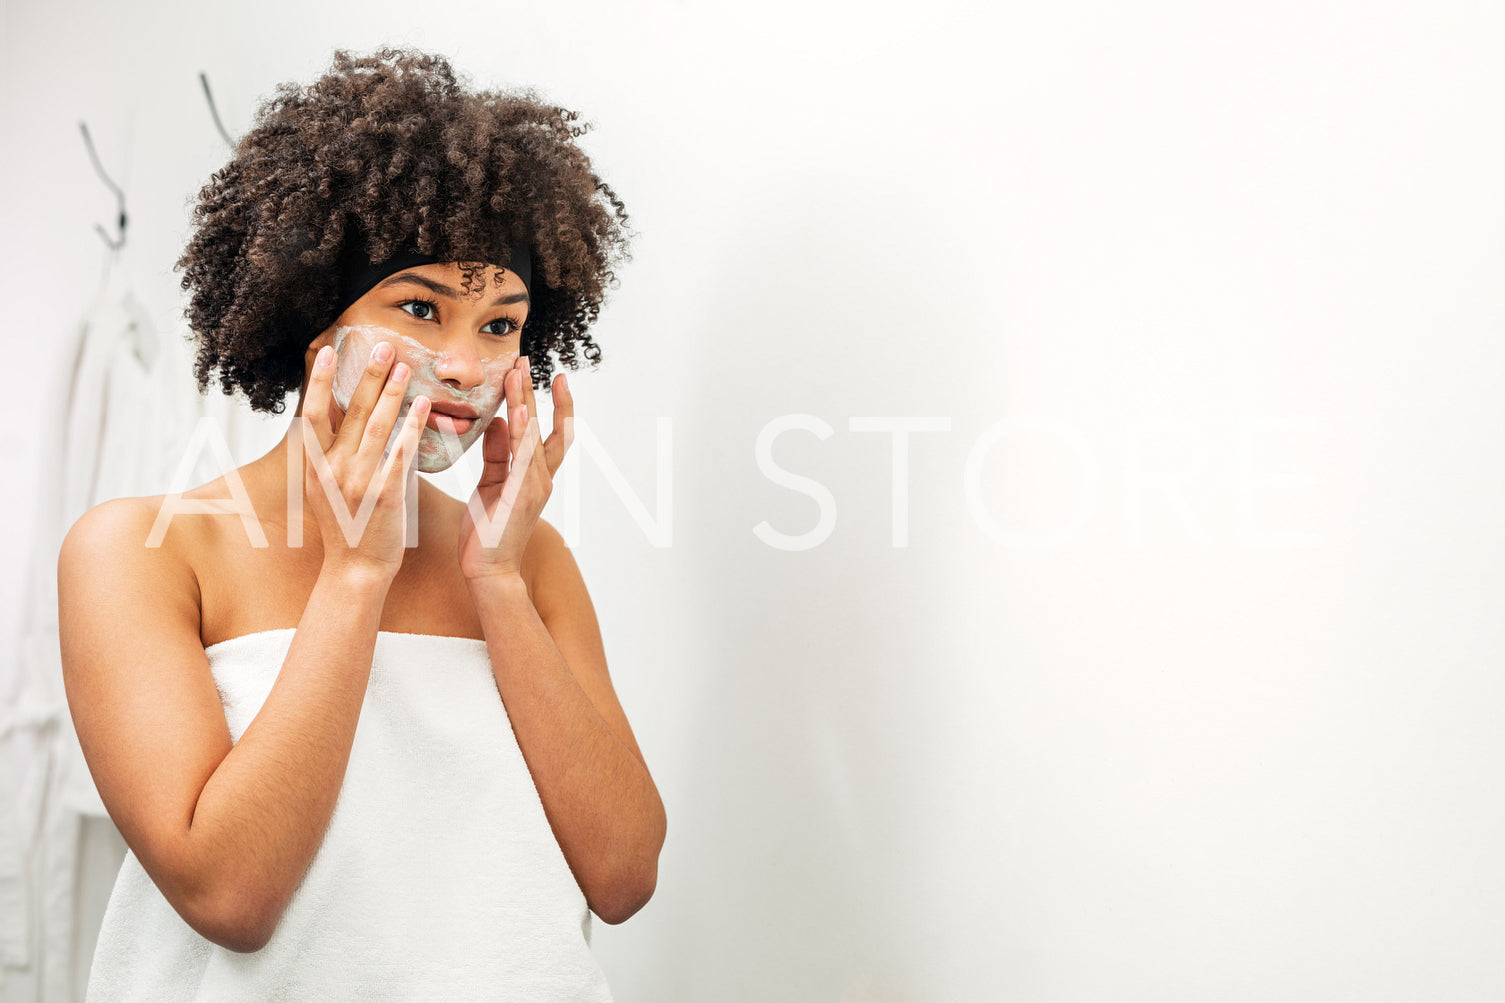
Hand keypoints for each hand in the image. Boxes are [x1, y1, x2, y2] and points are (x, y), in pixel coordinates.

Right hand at [301, 341, 430, 579]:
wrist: (356, 569)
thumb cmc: (345, 526)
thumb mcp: (324, 487)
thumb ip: (328, 454)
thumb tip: (330, 417)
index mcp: (315, 467)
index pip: (312, 414)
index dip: (317, 381)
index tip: (327, 350)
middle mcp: (333, 470)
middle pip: (349, 413)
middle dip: (365, 376)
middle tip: (381, 346)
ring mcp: (358, 482)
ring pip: (376, 427)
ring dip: (391, 393)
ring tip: (404, 366)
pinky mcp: (385, 494)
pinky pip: (400, 453)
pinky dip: (411, 426)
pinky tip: (423, 406)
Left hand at [459, 355, 573, 580]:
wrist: (488, 571)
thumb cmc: (486, 534)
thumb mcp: (490, 484)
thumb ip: (497, 453)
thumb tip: (495, 420)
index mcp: (535, 475)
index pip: (548, 431)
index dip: (548, 402)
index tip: (541, 373)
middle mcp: (542, 477)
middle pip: (545, 425)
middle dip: (536, 392)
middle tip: (526, 360)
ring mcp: (535, 486)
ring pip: (534, 436)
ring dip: (526, 403)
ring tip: (519, 374)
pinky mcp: (523, 495)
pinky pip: (523, 458)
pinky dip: (521, 433)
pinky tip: (515, 412)